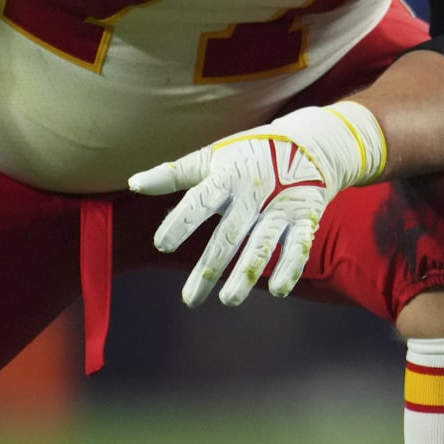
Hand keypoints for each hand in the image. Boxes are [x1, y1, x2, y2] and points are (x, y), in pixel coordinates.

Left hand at [128, 100, 386, 307]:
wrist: (310, 143)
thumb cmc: (250, 153)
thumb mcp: (213, 156)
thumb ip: (174, 173)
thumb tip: (133, 183)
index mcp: (228, 176)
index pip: (201, 201)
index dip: (181, 222)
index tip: (161, 245)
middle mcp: (254, 193)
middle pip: (228, 235)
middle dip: (209, 268)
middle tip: (190, 299)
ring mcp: (281, 207)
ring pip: (261, 246)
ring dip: (245, 275)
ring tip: (227, 300)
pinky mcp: (305, 218)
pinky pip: (299, 246)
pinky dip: (290, 267)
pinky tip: (278, 290)